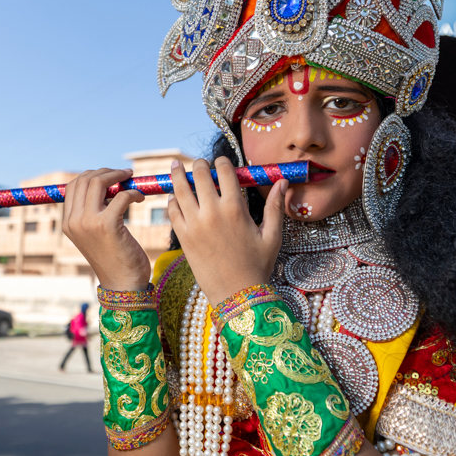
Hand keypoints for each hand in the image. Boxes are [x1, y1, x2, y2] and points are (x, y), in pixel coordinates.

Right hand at [62, 168, 150, 291]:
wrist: (122, 284)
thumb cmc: (114, 258)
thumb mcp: (95, 234)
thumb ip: (94, 212)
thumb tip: (109, 185)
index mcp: (68, 223)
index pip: (74, 185)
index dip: (93, 175)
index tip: (111, 176)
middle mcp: (74, 221)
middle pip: (85, 179)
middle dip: (107, 172)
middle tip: (124, 175)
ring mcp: (89, 222)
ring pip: (99, 182)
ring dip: (119, 176)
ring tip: (132, 180)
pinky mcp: (108, 225)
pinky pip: (121, 196)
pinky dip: (134, 193)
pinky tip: (140, 199)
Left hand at [166, 157, 285, 303]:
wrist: (237, 294)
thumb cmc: (258, 266)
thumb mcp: (272, 235)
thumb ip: (275, 206)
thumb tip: (283, 182)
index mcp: (235, 209)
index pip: (225, 171)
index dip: (222, 162)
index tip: (221, 161)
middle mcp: (212, 213)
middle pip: (200, 175)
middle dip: (199, 165)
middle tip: (199, 163)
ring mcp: (195, 225)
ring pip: (181, 190)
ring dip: (178, 174)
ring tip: (175, 165)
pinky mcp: (183, 238)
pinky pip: (173, 211)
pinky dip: (172, 200)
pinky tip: (174, 196)